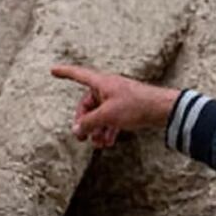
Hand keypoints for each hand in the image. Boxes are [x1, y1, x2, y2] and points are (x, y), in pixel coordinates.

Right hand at [50, 65, 180, 147]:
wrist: (162, 109)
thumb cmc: (135, 106)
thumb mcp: (107, 116)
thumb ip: (88, 123)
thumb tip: (76, 129)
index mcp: (101, 83)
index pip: (78, 75)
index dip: (65, 73)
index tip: (53, 70)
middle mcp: (108, 88)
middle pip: (88, 104)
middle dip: (85, 122)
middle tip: (82, 138)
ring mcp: (118, 98)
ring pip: (100, 114)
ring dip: (97, 129)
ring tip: (98, 144)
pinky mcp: (127, 108)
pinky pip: (111, 118)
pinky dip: (108, 130)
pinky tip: (108, 142)